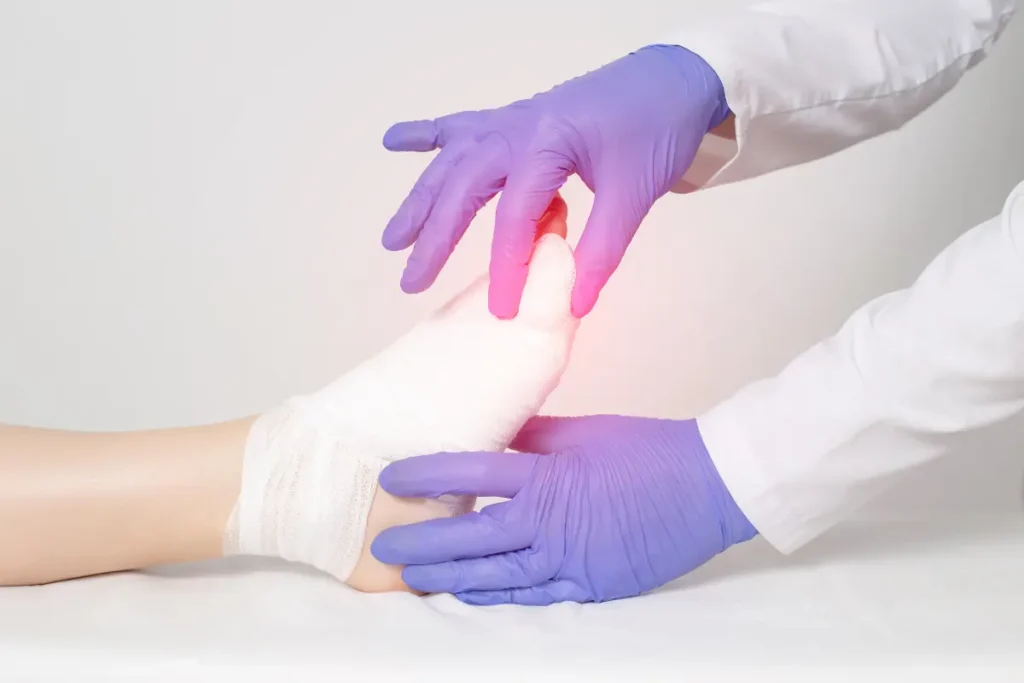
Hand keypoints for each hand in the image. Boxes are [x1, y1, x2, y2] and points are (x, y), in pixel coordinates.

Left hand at [370, 415, 756, 604]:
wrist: (707, 486)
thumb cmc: (647, 450)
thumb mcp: (584, 432)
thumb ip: (532, 437)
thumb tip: (491, 436)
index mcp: (549, 475)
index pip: (474, 473)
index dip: (427, 475)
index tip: (391, 477)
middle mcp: (552, 522)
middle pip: (474, 534)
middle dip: (424, 542)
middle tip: (384, 548)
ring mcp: (571, 559)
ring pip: (496, 573)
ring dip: (450, 574)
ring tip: (412, 577)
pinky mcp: (591, 584)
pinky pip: (535, 595)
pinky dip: (498, 596)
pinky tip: (467, 594)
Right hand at [381, 45, 728, 318]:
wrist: (672, 79)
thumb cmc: (656, 128)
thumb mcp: (635, 192)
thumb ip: (602, 250)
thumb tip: (573, 303)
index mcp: (547, 142)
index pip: (515, 217)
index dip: (507, 268)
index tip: (502, 311)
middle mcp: (517, 127)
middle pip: (462, 187)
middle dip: (434, 237)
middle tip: (411, 281)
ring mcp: (510, 119)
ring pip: (451, 162)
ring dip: (420, 199)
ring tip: (392, 238)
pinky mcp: (513, 119)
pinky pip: (459, 126)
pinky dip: (424, 134)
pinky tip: (392, 141)